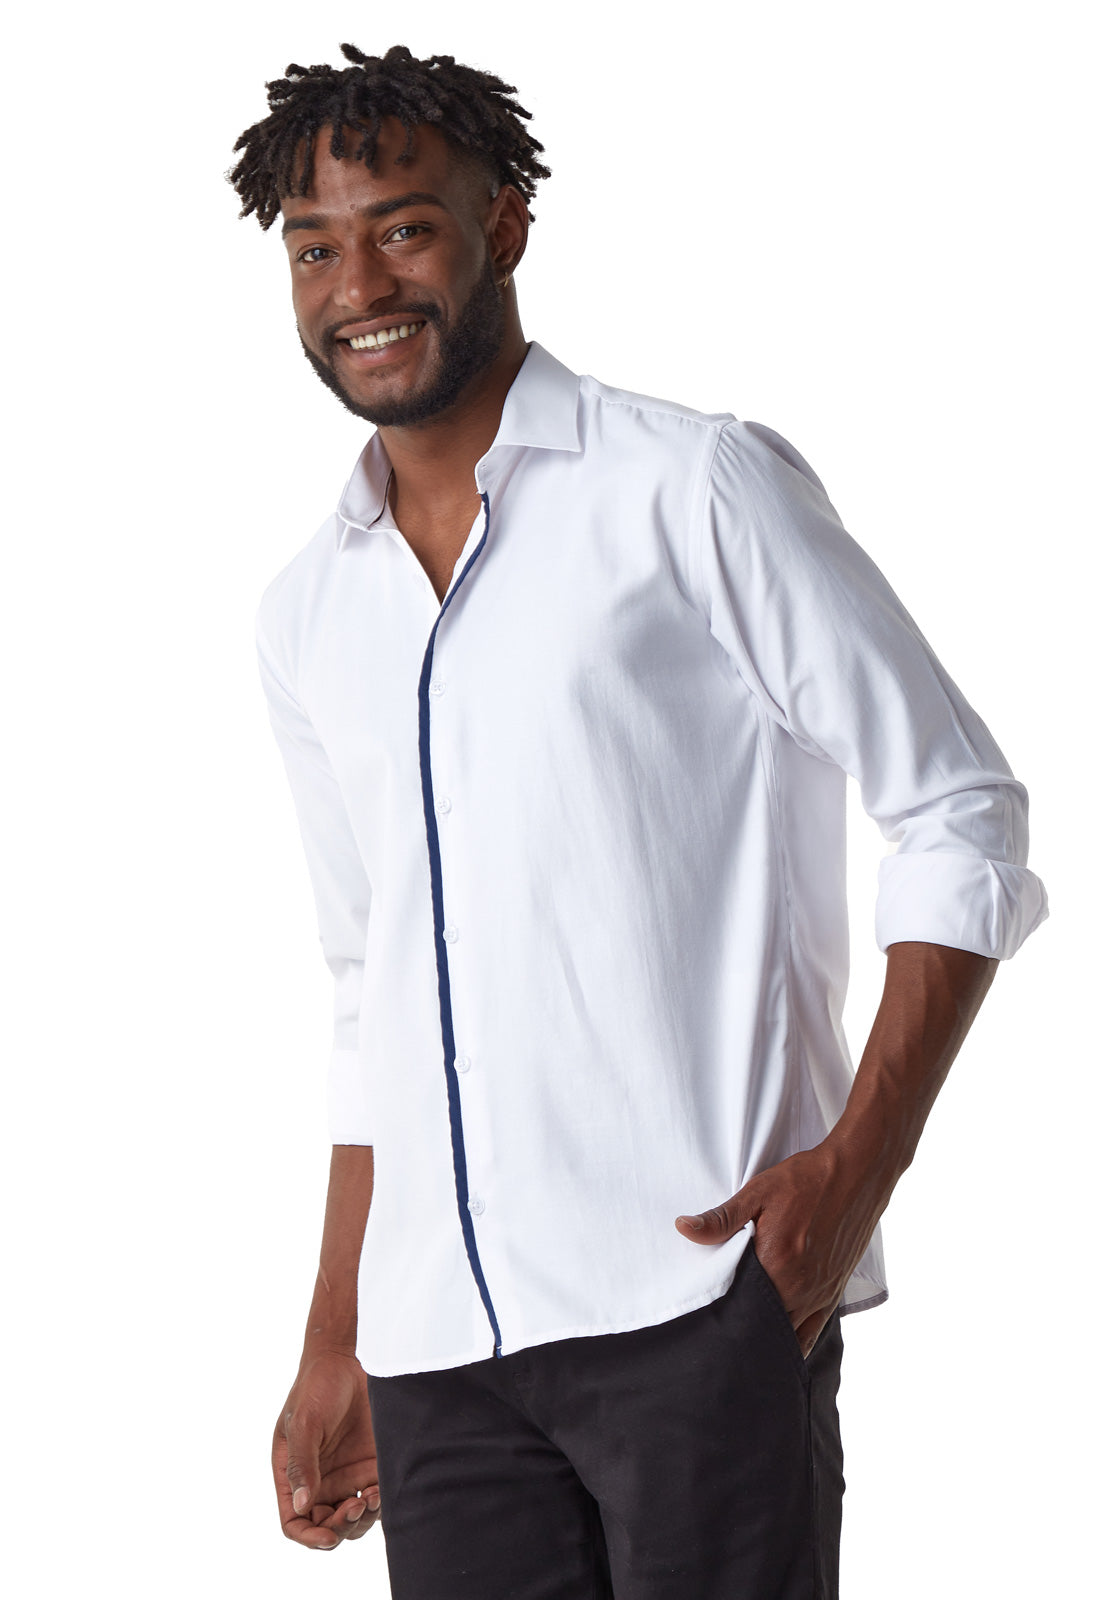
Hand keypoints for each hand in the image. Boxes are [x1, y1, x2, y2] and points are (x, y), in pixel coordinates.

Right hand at [272, 1349, 380, 1549]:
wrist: (349, 1359)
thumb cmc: (316, 1386)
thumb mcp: (302, 1423)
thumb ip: (302, 1465)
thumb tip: (301, 1506)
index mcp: (293, 1475)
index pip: (294, 1522)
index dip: (309, 1537)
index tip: (329, 1538)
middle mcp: (319, 1481)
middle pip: (326, 1526)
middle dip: (340, 1528)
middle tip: (355, 1506)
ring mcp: (346, 1474)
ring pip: (354, 1519)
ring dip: (363, 1519)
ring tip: (372, 1497)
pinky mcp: (371, 1464)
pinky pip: (376, 1497)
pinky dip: (380, 1503)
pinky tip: (382, 1490)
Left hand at [675, 1142, 883, 1356]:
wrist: (855, 1175)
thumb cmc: (805, 1181)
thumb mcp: (757, 1193)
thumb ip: (721, 1219)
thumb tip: (683, 1228)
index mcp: (776, 1265)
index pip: (738, 1307)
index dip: (719, 1314)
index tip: (704, 1312)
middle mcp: (799, 1289)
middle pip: (760, 1327)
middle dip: (739, 1329)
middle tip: (718, 1327)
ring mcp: (818, 1296)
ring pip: (785, 1337)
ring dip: (764, 1338)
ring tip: (743, 1335)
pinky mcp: (833, 1295)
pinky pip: (811, 1335)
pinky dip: (793, 1343)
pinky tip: (776, 1341)